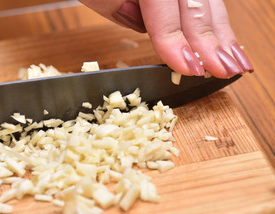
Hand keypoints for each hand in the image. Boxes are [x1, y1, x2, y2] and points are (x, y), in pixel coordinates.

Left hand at [79, 0, 252, 77]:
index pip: (166, 12)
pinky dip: (217, 25)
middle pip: (195, 7)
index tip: (189, 68)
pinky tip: (228, 43)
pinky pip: (207, 4)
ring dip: (223, 36)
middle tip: (222, 71)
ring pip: (209, 5)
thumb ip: (112, 5)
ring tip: (236, 63)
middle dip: (210, 43)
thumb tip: (140, 23)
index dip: (178, 42)